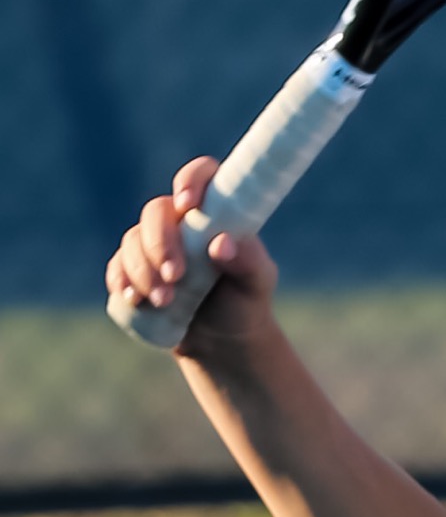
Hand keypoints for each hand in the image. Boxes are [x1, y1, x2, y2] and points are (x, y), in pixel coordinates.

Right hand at [106, 157, 279, 354]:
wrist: (221, 340)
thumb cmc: (244, 300)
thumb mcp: (257, 283)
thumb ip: (248, 261)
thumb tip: (222, 243)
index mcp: (215, 211)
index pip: (201, 176)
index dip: (191, 181)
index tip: (188, 205)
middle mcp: (181, 222)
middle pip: (156, 212)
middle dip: (160, 243)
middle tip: (175, 275)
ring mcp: (152, 245)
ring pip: (132, 240)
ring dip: (143, 270)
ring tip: (165, 301)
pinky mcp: (131, 271)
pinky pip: (116, 268)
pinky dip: (123, 282)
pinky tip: (136, 299)